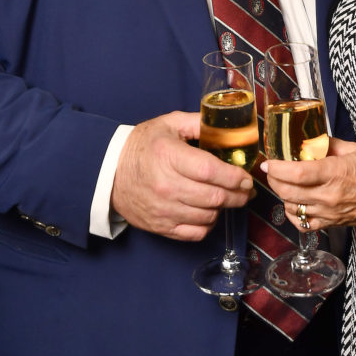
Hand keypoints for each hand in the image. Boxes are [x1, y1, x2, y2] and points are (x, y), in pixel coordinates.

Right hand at [112, 111, 253, 239]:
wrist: (108, 173)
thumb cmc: (142, 146)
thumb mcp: (168, 124)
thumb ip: (198, 122)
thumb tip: (227, 126)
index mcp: (169, 156)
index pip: (211, 172)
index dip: (235, 176)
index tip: (246, 177)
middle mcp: (167, 186)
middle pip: (215, 197)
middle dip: (238, 195)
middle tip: (246, 190)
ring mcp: (163, 209)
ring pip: (208, 216)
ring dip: (224, 208)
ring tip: (229, 198)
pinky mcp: (161, 226)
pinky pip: (195, 233)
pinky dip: (208, 224)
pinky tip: (209, 211)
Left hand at [262, 137, 355, 230]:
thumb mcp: (355, 148)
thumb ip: (328, 144)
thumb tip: (308, 139)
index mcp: (336, 173)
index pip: (296, 173)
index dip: (277, 168)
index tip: (269, 161)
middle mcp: (330, 196)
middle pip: (288, 191)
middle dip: (274, 179)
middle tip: (272, 169)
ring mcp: (330, 212)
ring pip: (292, 207)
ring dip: (282, 194)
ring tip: (282, 182)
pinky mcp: (333, 223)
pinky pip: (303, 224)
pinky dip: (293, 214)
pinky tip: (294, 202)